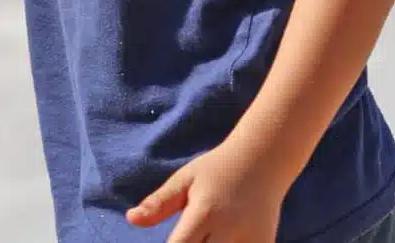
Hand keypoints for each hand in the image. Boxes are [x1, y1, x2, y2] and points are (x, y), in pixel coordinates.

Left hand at [126, 141, 283, 242]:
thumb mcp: (186, 179)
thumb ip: (159, 203)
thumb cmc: (217, 169)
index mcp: (205, 213)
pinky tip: (220, 239)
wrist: (264, 160)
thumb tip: (131, 219)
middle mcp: (229, 231)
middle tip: (186, 238)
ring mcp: (250, 242)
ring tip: (204, 235)